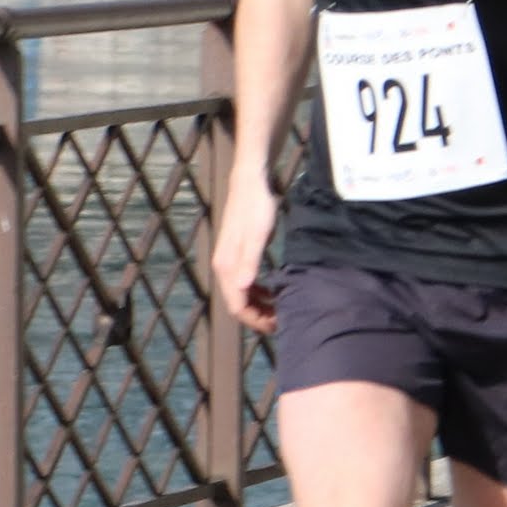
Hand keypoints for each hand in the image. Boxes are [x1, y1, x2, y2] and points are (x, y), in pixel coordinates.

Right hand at [211, 179, 280, 333]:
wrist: (249, 182)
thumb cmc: (256, 207)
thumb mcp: (258, 234)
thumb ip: (250, 262)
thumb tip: (244, 288)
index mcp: (227, 266)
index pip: (237, 306)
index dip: (255, 320)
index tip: (277, 324)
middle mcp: (223, 267)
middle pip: (237, 303)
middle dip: (258, 315)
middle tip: (282, 319)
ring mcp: (228, 261)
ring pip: (241, 294)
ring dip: (258, 304)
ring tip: (280, 307)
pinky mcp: (235, 255)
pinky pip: (244, 282)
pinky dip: (257, 291)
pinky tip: (272, 289)